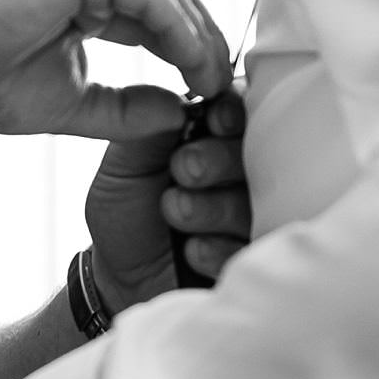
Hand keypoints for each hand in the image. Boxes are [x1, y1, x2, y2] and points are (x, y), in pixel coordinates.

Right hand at [0, 0, 230, 141]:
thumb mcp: (65, 102)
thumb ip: (121, 107)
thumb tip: (180, 113)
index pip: (151, 7)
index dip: (183, 45)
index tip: (204, 87)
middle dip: (201, 37)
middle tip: (221, 85)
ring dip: (197, 37)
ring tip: (213, 82)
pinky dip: (178, 33)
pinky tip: (193, 69)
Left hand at [86, 88, 249, 313]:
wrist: (119, 276)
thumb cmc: (127, 210)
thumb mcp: (124, 165)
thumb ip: (150, 131)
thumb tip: (179, 103)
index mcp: (213, 137)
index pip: (240, 111)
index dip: (231, 113)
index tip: (213, 121)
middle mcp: (241, 173)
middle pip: (259, 155)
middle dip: (220, 159)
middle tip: (185, 169)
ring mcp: (251, 215)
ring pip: (257, 203)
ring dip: (215, 206)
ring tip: (174, 212)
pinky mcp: (252, 257)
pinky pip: (254, 250)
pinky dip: (220, 248)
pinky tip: (192, 249)